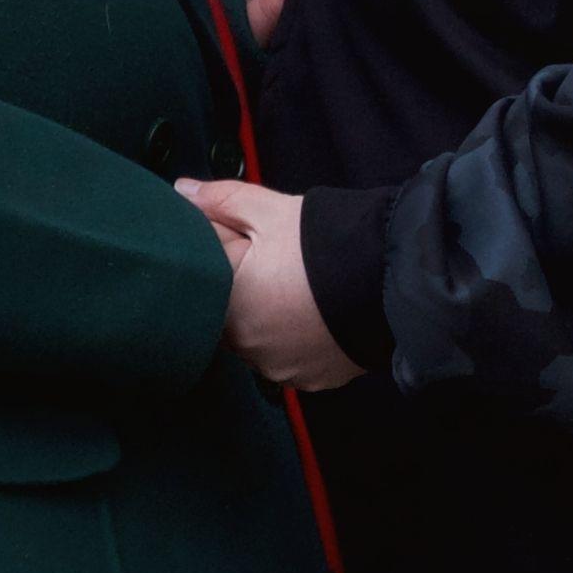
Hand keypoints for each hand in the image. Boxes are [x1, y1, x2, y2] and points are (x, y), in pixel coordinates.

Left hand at [171, 176, 360, 391]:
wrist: (392, 279)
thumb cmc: (323, 243)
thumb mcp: (268, 209)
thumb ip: (219, 200)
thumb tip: (180, 191)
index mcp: (225, 306)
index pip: (204, 280)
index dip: (226, 254)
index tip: (250, 240)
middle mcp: (245, 347)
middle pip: (230, 314)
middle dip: (244, 288)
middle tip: (280, 262)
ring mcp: (279, 367)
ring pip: (260, 339)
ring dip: (268, 319)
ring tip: (299, 288)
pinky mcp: (310, 380)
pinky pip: (292, 358)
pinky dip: (297, 340)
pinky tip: (314, 315)